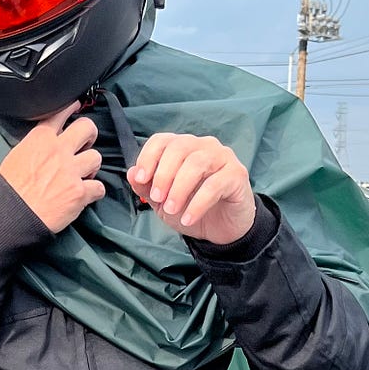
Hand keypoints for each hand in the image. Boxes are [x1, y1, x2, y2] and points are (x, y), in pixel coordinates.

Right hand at [0, 104, 103, 233]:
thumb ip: (35, 145)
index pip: (61, 113)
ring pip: (97, 157)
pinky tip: (86, 195)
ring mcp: (71, 171)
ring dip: (92, 167)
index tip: (76, 107)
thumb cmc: (9, 189)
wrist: (11, 214)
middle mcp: (59, 150)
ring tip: (83, 175)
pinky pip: (99, 187)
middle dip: (90, 135)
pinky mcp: (79, 192)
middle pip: (87, 128)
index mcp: (40, 139)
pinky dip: (94, 192)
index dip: (72, 109)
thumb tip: (45, 144)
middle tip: (86, 145)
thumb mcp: (16, 156)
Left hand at [128, 132, 255, 245]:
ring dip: (179, 188)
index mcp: (184, 147)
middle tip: (157, 199)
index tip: (140, 178)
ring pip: (197, 163)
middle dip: (163, 174)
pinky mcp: (237, 174)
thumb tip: (131, 173)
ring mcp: (223, 157)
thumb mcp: (163, 201)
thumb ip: (147, 187)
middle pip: (179, 148)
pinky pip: (215, 185)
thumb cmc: (192, 208)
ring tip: (170, 210)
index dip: (148, 157)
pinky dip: (198, 203)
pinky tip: (188, 219)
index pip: (162, 140)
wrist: (222, 229)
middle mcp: (204, 146)